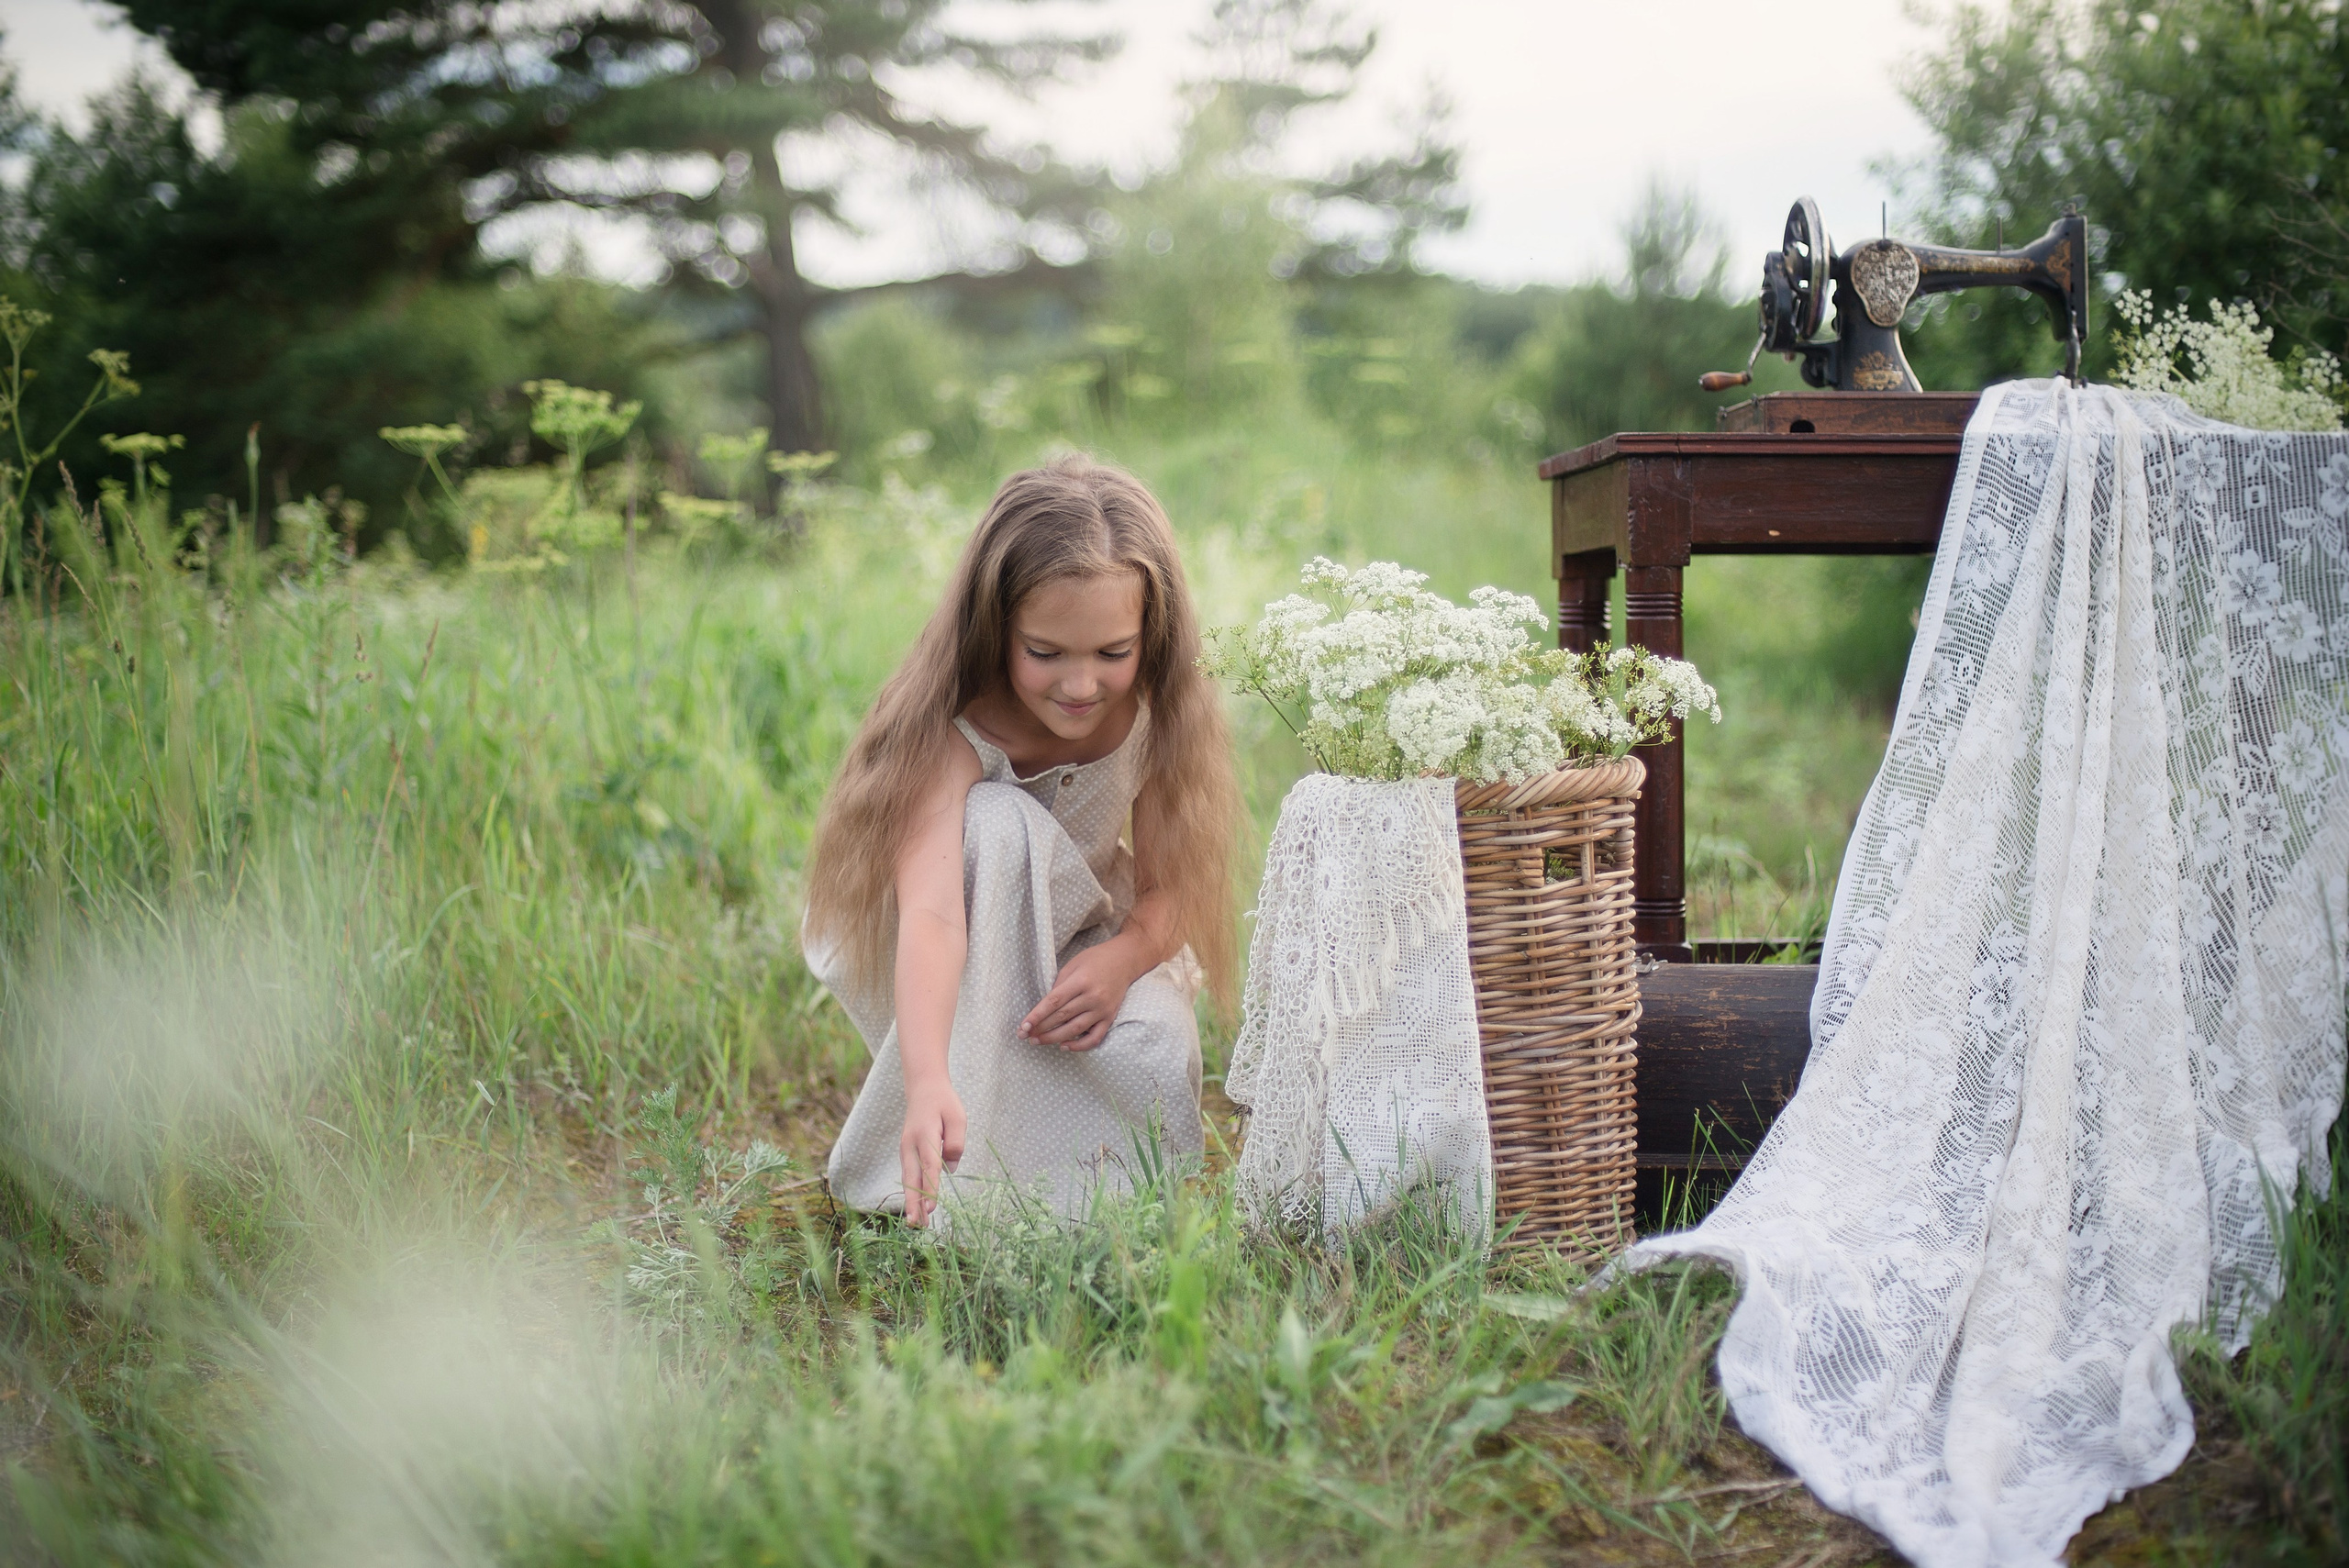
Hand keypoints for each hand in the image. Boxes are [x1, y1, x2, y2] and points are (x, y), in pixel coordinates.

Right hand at [899, 1076, 965, 1227]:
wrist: (923, 1088)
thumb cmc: (944, 1103)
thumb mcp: (958, 1117)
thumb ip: (955, 1143)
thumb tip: (951, 1168)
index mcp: (925, 1135)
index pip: (930, 1166)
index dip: (930, 1188)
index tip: (931, 1207)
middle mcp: (911, 1144)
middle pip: (912, 1178)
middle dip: (914, 1202)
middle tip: (916, 1225)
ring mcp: (905, 1148)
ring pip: (908, 1179)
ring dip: (911, 1201)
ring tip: (916, 1223)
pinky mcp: (906, 1151)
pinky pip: (908, 1174)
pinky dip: (911, 1191)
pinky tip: (916, 1206)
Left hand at [1018, 943, 1133, 1051]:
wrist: (1124, 960)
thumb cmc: (1095, 960)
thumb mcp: (1072, 965)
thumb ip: (1059, 986)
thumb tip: (1045, 1008)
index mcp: (1080, 981)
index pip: (1053, 1002)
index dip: (1037, 1016)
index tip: (1023, 1026)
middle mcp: (1092, 997)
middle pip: (1062, 1017)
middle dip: (1041, 1028)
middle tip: (1025, 1036)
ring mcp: (1102, 1009)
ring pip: (1075, 1029)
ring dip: (1054, 1038)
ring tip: (1037, 1041)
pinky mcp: (1110, 1017)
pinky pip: (1095, 1037)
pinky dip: (1079, 1046)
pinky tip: (1064, 1046)